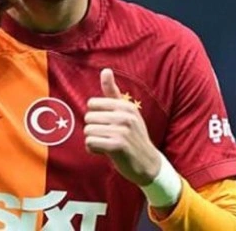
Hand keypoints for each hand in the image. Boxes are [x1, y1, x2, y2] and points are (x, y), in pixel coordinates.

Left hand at [84, 68, 162, 185]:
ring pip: (88, 131)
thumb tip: (105, 70)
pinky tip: (105, 152)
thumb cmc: (132, 136)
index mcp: (126, 106)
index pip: (92, 104)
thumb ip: (112, 92)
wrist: (148, 164)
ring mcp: (122, 130)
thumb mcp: (126, 112)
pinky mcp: (117, 146)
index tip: (108, 125)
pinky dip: (93, 149)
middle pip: (88, 118)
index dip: (95, 117)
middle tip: (108, 137)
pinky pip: (90, 143)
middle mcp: (125, 116)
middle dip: (94, 130)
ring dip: (93, 141)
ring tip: (107, 144)